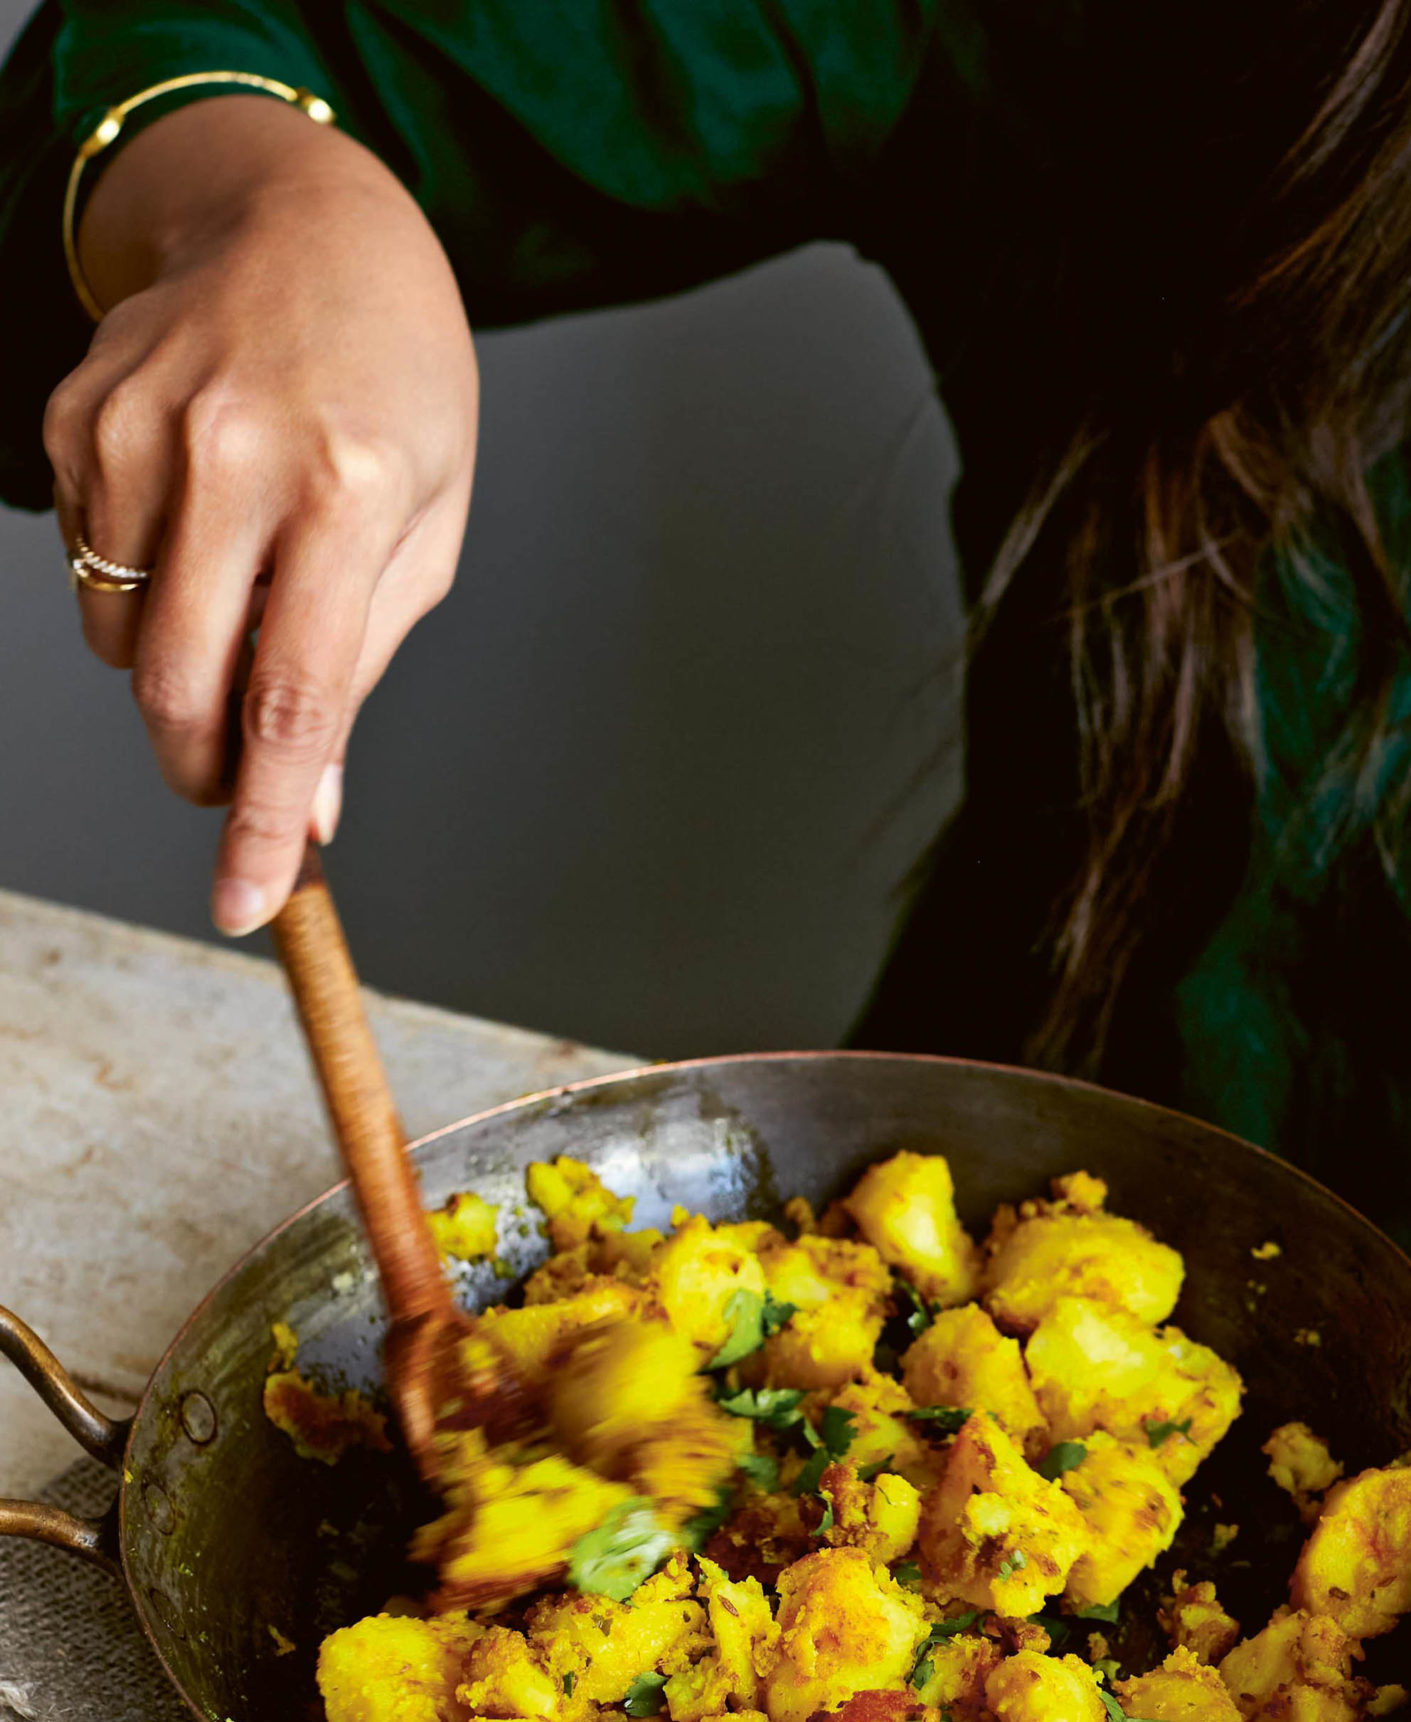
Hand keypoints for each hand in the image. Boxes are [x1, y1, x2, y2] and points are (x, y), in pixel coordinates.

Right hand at [44, 97, 477, 931]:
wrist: (308, 221)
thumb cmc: (395, 387)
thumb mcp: (425, 529)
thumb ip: (360, 670)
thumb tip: (314, 809)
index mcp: (348, 487)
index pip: (294, 699)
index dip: (267, 822)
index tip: (247, 907)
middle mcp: (234, 452)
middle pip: (180, 685)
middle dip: (204, 769)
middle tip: (234, 786)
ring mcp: (142, 424)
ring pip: (121, 639)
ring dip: (172, 673)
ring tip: (238, 601)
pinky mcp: (80, 413)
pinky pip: (87, 566)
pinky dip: (137, 587)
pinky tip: (194, 523)